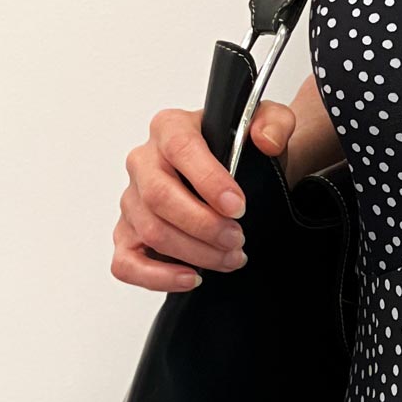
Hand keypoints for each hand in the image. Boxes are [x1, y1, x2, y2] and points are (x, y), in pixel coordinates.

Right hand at [111, 100, 297, 291]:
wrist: (231, 174)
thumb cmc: (239, 151)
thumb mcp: (267, 125)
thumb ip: (275, 123)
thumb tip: (265, 141)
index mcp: (170, 128)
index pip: (181, 149)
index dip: (209, 181)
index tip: (238, 207)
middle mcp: (143, 161)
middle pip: (159, 196)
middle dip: (204, 225)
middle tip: (237, 239)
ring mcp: (132, 200)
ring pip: (151, 231)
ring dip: (195, 252)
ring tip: (229, 257)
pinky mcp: (128, 234)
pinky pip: (126, 263)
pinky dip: (157, 277)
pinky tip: (192, 277)